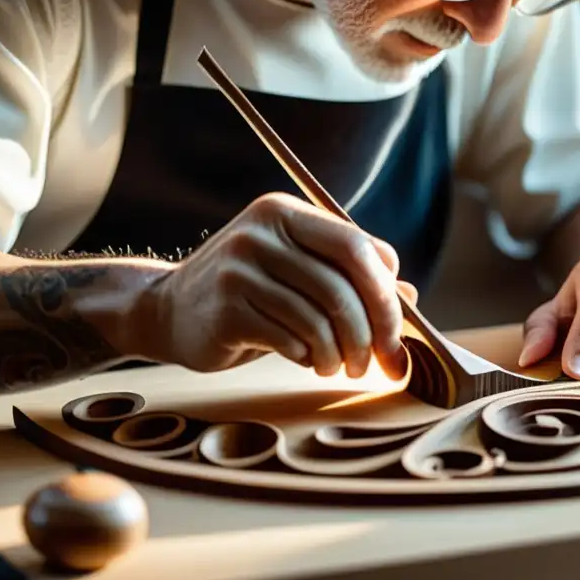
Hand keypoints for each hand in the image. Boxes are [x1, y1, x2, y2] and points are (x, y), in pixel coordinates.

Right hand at [141, 193, 412, 379]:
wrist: (168, 311)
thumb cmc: (249, 294)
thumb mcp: (298, 273)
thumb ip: (350, 278)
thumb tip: (411, 299)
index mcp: (286, 213)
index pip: (356, 246)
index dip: (385, 293)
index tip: (397, 332)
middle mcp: (262, 233)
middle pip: (342, 286)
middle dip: (370, 332)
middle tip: (376, 363)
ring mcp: (240, 269)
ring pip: (318, 318)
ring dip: (338, 353)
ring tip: (334, 366)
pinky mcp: (226, 308)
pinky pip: (290, 339)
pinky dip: (307, 356)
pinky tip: (303, 358)